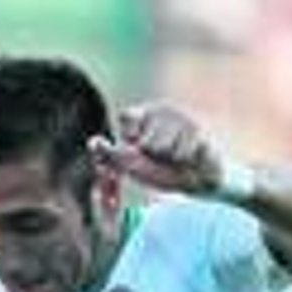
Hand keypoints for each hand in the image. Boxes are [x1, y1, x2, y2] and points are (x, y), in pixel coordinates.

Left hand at [88, 101, 222, 196]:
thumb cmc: (163, 171)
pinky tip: (190, 157)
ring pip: (161, 146)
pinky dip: (183, 161)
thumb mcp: (133, 164)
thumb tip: (92, 142)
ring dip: (168, 159)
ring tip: (177, 158)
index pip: (125, 117)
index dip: (130, 137)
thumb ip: (111, 154)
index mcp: (145, 115)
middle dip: (150, 156)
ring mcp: (183, 117)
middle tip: (162, 159)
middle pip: (143, 140)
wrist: (198, 182)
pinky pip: (180, 152)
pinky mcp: (199, 129)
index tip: (138, 145)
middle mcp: (164, 110)